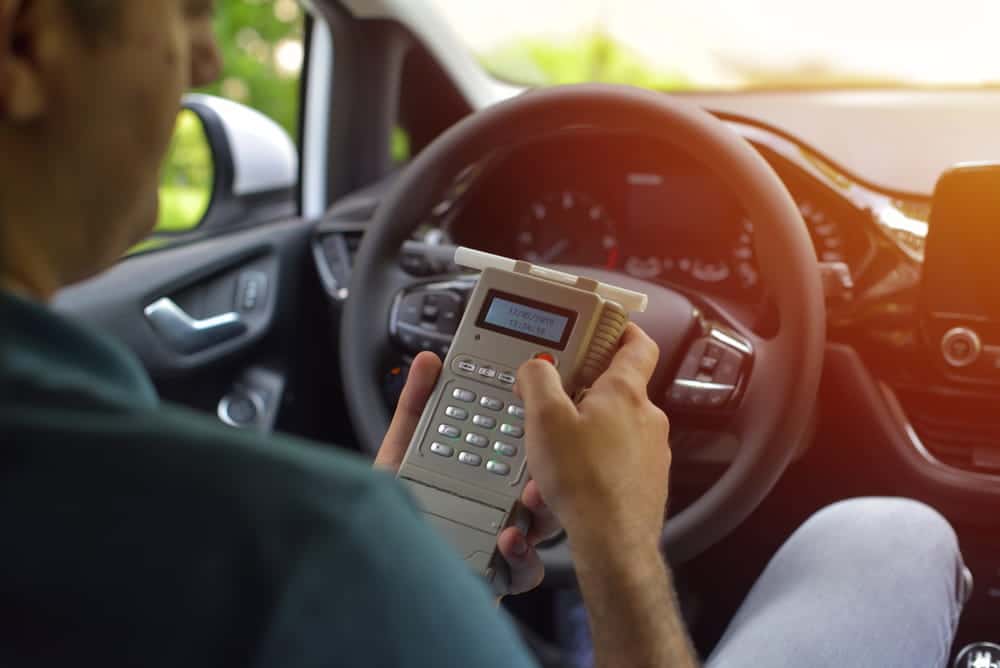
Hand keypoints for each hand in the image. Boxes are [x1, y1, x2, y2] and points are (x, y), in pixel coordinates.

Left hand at [374, 352, 561, 594]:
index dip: (534, 426)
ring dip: (546, 509)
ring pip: (544, 524)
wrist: (373, 580)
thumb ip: (414, 409)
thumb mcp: (398, 457)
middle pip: (542, 481)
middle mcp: (497, 507)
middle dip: (552, 464)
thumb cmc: (389, 521)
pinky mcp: (498, 579)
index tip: (539, 403)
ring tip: (532, 497)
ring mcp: (502, 544)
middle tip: (548, 448)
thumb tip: (427, 362)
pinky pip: (526, 570)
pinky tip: (507, 541)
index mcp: (481, 473)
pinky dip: (523, 557)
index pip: (517, 444)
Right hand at [515, 323, 670, 553]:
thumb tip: (536, 366)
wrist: (613, 543)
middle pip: (617, 388)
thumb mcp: (545, 420)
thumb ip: (538, 380)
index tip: (604, 326)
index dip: (621, 329)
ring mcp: (651, 451)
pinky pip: (616, 461)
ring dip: (583, 435)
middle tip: (554, 400)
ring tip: (552, 455)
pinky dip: (592, 464)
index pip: (637, 343)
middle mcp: (646, 418)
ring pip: (613, 429)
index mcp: (625, 392)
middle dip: (583, 393)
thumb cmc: (585, 483)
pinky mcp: (646, 481)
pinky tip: (566, 481)